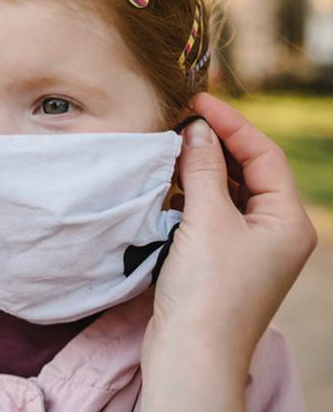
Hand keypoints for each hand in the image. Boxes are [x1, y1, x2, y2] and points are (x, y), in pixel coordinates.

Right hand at [141, 93, 316, 409]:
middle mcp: (276, 233)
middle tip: (180, 121)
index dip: (231, 123)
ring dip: (201, 170)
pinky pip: (212, 215)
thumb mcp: (208, 220)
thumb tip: (197, 130)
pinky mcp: (222, 262)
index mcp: (289, 221)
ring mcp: (249, 250)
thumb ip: (204, 169)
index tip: (196, 101)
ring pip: (229, 193)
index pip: (265, 155)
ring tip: (170, 149)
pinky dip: (192, 196)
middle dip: (217, 145)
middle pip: (250, 171)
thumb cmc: (208, 290)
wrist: (192, 354)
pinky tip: (168, 186)